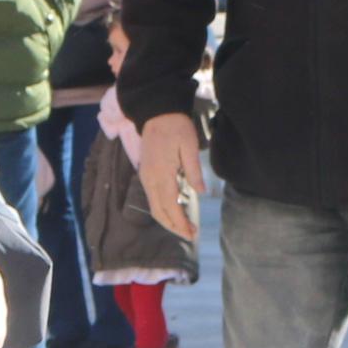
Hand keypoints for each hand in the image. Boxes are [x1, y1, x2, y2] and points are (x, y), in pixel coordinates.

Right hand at [138, 110, 206, 239]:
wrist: (157, 113)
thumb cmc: (176, 127)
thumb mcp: (190, 146)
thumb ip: (194, 170)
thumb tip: (200, 192)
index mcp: (162, 173)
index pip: (170, 206)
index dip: (180, 223)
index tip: (192, 233)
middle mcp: (150, 179)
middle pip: (159, 212)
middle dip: (174, 227)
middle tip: (191, 234)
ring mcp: (146, 177)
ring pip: (154, 207)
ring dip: (168, 220)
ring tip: (185, 227)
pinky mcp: (146, 174)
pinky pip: (153, 199)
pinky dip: (163, 209)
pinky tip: (176, 211)